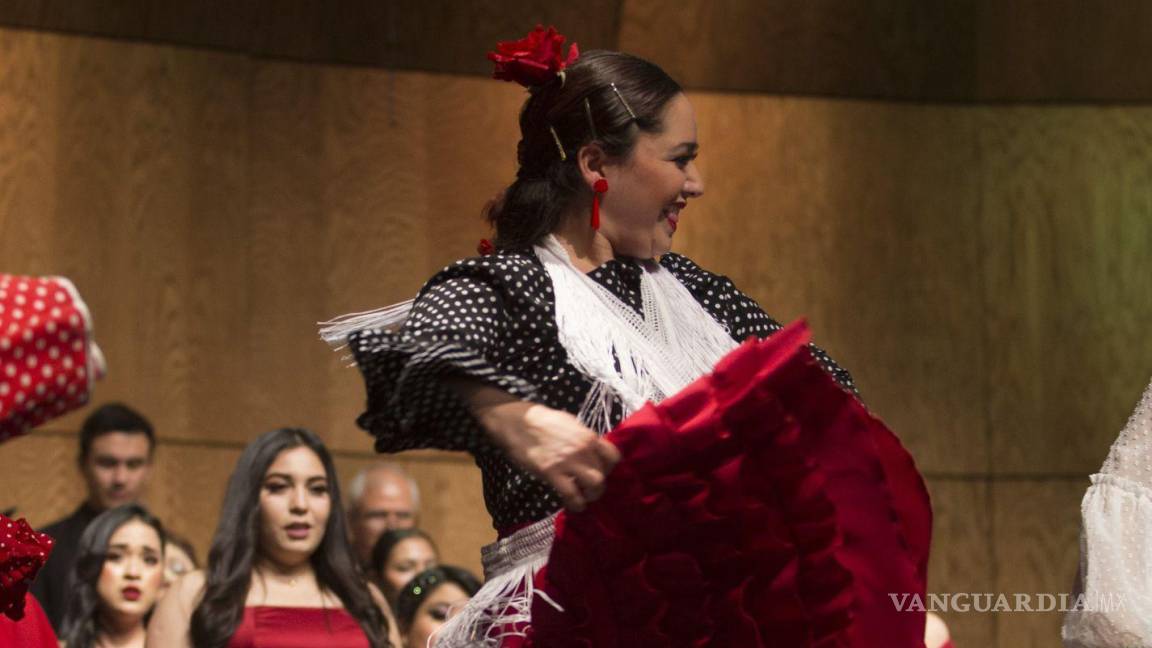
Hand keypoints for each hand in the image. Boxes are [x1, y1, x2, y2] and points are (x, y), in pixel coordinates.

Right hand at [455, 382, 620, 511]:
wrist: (517, 421)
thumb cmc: (542, 420)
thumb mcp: (570, 424)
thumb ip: (583, 439)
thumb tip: (591, 452)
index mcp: (588, 436)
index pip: (613, 456)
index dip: (609, 468)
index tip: (601, 472)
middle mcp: (583, 449)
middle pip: (603, 475)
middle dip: (599, 486)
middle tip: (590, 489)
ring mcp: (568, 461)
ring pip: (594, 486)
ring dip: (590, 496)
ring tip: (583, 498)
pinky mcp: (552, 473)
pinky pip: (572, 495)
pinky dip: (575, 504)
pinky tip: (572, 505)